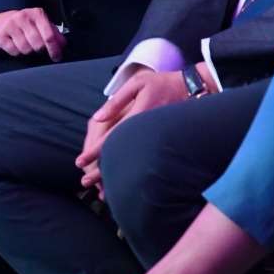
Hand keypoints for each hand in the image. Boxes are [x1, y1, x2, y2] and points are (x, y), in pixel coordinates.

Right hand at [0, 6, 64, 59]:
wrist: (0, 17)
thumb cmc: (24, 22)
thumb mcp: (40, 23)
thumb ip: (53, 33)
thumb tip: (62, 45)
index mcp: (37, 14)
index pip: (49, 36)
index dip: (54, 49)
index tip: (56, 57)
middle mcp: (24, 18)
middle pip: (38, 45)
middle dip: (39, 50)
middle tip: (37, 47)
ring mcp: (11, 26)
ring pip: (25, 49)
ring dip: (27, 51)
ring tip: (25, 43)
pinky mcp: (0, 34)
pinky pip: (13, 51)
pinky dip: (16, 51)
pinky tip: (15, 44)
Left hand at [75, 68, 191, 195]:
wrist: (192, 90)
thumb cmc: (161, 83)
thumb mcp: (138, 83)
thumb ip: (117, 101)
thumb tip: (97, 117)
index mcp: (137, 116)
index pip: (111, 137)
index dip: (95, 151)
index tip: (80, 162)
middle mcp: (144, 130)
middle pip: (120, 154)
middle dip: (101, 170)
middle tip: (84, 182)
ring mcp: (153, 138)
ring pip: (131, 160)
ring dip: (115, 174)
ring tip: (101, 190)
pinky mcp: (159, 141)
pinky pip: (141, 157)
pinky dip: (130, 169)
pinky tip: (122, 180)